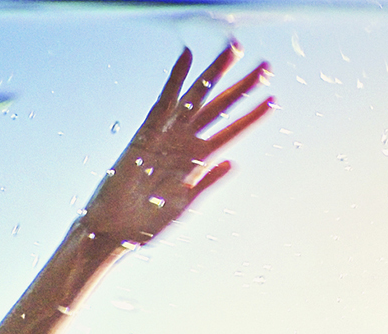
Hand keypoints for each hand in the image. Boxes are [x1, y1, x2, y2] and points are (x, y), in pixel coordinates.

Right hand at [81, 44, 271, 245]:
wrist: (115, 230)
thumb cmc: (146, 223)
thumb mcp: (185, 204)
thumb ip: (207, 182)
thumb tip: (232, 163)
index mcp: (198, 159)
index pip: (231, 131)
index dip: (252, 116)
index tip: (273, 99)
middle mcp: (185, 142)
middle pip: (220, 106)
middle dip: (242, 86)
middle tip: (265, 66)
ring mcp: (168, 135)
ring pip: (197, 96)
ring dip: (216, 73)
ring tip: (234, 49)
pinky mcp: (147, 133)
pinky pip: (164, 101)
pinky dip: (175, 79)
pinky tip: (188, 56)